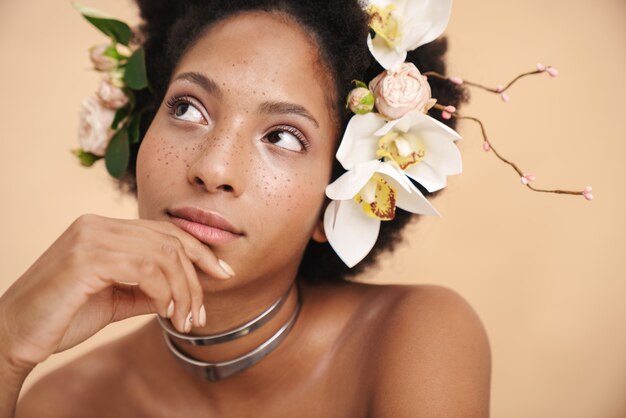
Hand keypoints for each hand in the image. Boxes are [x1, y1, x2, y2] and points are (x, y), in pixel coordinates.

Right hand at [0, 214, 231, 371]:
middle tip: (202, 312)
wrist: (13, 336)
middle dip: (196, 277)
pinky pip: (144, 268)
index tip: (222, 274)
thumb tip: (184, 292)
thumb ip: (148, 290)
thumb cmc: (61, 317)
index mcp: (103, 228)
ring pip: (162, 255)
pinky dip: (163, 291)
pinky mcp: (84, 258)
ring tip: (185, 320)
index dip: (199, 250)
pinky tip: (165, 313)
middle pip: (169, 241)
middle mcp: (97, 224)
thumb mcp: (116, 300)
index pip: (164, 231)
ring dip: (182, 291)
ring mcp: (90, 237)